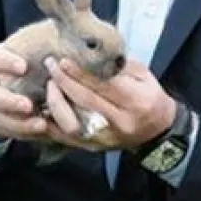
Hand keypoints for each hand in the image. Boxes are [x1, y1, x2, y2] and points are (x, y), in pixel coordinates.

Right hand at [0, 44, 48, 141]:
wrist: (12, 81)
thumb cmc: (26, 57)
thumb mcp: (32, 45)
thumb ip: (45, 39)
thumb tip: (68, 25)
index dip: (5, 62)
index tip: (24, 67)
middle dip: (7, 101)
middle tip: (29, 106)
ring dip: (17, 124)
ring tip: (41, 125)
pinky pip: (5, 132)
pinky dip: (24, 134)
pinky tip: (43, 132)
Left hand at [41, 56, 176, 151]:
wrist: (158, 131)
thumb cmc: (150, 97)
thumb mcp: (143, 76)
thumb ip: (117, 66)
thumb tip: (89, 53)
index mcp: (136, 101)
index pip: (103, 86)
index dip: (80, 73)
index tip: (63, 60)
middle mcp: (120, 121)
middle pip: (85, 101)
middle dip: (64, 81)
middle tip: (50, 65)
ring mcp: (105, 137)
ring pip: (72, 122)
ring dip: (56, 102)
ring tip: (49, 85)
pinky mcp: (94, 147)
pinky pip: (66, 137)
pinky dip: (52, 123)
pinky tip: (43, 108)